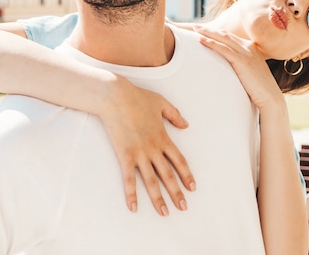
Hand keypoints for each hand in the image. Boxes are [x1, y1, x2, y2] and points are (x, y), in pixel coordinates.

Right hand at [97, 75, 195, 215]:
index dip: (186, 175)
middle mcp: (153, 148)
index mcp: (163, 137)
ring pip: (151, 181)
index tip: (193, 187)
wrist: (115, 96)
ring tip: (165, 213)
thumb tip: (186, 125)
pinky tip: (133, 207)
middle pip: (168, 175)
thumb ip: (175, 115)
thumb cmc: (137, 97)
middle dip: (177, 192)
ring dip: (158, 198)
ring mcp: (139, 153)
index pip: (179, 160)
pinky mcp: (124, 155)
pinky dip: (131, 194)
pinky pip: (129, 179)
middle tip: (183, 207)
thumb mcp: (161, 103)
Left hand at [193, 25, 283, 110]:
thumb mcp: (250, 72)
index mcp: (252, 48)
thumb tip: (229, 68)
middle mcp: (249, 47)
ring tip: (196, 30)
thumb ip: (241, 66)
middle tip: (196, 27)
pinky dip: (212, 43)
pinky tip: (202, 40)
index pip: (231, 37)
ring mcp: (247, 53)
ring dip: (208, 33)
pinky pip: (224, 49)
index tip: (205, 30)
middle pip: (226, 34)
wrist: (271, 99)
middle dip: (210, 29)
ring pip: (224, 39)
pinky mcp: (243, 61)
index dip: (218, 32)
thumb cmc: (259, 89)